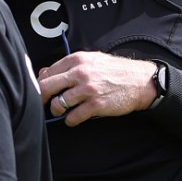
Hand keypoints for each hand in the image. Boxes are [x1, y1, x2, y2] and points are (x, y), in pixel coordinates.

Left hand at [39, 52, 158, 125]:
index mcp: (77, 60)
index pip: (48, 72)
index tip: (44, 91)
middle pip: (47, 87)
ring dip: (57, 111)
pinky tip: (75, 118)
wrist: (140, 81)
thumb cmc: (115, 71)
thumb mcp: (92, 60)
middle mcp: (80, 73)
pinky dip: (70, 120)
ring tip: (63, 111)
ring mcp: (88, 89)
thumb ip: (69, 66)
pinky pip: (73, 117)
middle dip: (42, 98)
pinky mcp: (96, 105)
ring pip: (58, 104)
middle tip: (45, 103)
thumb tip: (44, 72)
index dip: (41, 84)